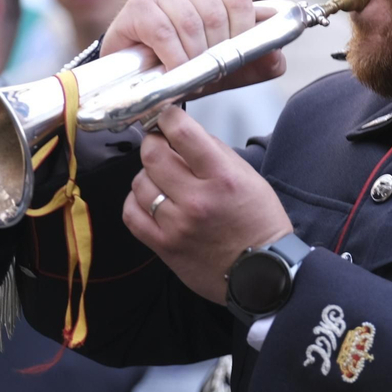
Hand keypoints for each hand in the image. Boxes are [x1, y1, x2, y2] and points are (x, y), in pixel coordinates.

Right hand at [101, 0, 284, 91]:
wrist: (136, 74)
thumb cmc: (184, 62)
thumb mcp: (226, 67)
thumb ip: (256, 62)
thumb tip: (279, 57)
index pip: (239, 1)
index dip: (240, 34)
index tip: (232, 59)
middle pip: (216, 13)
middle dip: (215, 51)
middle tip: (207, 72)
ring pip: (191, 23)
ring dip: (193, 57)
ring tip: (189, 74)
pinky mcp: (138, 5)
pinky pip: (164, 32)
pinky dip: (173, 57)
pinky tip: (172, 69)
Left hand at [122, 106, 292, 303]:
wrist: (260, 274)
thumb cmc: (258, 223)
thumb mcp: (248, 177)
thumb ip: (214, 152)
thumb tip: (182, 134)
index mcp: (222, 177)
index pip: (182, 133)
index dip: (168, 117)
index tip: (166, 117)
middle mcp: (197, 200)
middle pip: (152, 155)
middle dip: (154, 143)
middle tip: (161, 146)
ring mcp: (177, 225)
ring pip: (139, 182)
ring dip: (147, 174)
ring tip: (162, 179)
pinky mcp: (164, 246)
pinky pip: (131, 214)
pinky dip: (136, 201)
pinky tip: (149, 200)